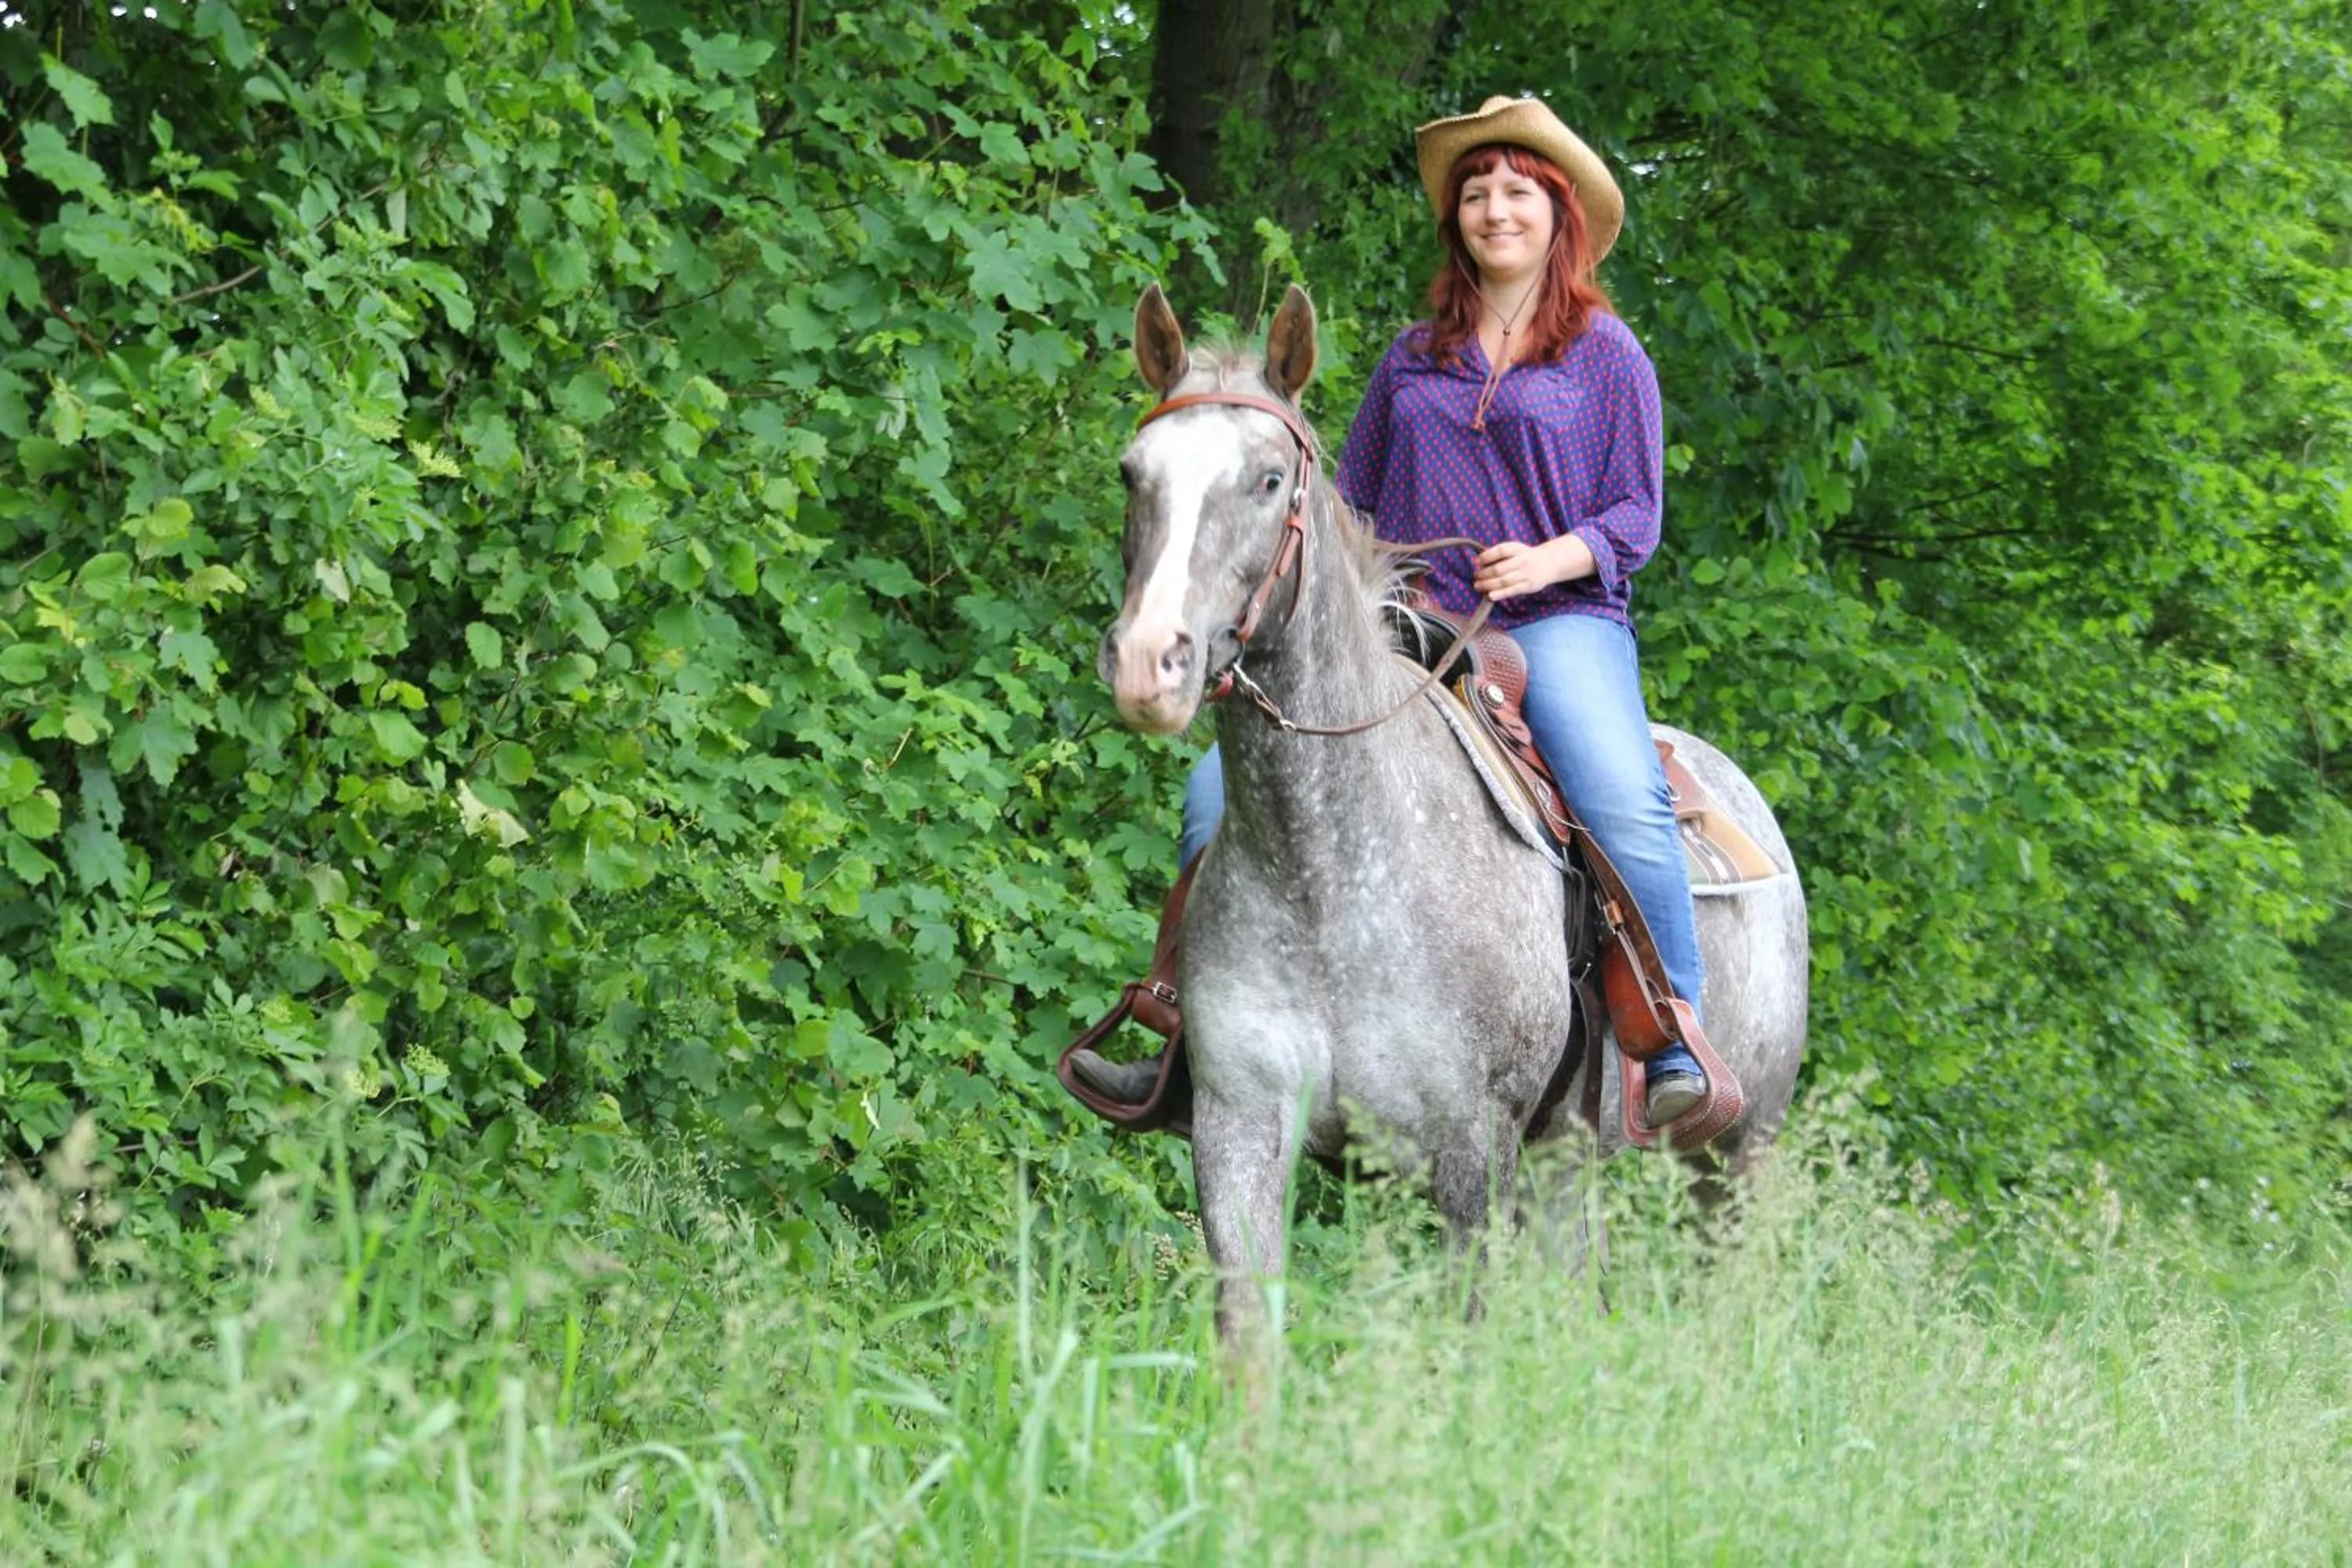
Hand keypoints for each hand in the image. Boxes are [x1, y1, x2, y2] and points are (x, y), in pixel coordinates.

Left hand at [1472, 536, 1594, 600]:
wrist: (1548, 563)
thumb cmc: (1524, 556)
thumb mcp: (1515, 549)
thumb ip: (1500, 554)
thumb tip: (1479, 562)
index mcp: (1518, 549)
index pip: (1501, 551)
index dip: (1487, 556)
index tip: (1477, 561)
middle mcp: (1523, 560)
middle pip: (1499, 568)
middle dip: (1484, 573)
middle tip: (1476, 576)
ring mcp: (1526, 574)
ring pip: (1504, 581)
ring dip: (1488, 584)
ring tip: (1478, 586)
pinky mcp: (1528, 586)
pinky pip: (1511, 591)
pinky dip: (1499, 594)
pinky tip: (1489, 595)